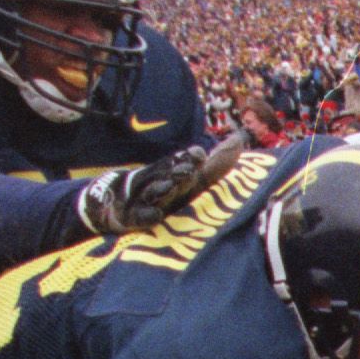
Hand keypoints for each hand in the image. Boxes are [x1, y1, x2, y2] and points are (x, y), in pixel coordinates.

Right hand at [76, 131, 248, 234]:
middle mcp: (160, 184)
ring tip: (171, 186)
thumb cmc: (168, 191)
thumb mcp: (195, 180)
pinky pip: (140, 217)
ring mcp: (144, 200)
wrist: (121, 204)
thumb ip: (217, 163)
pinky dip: (147, 215)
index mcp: (174, 174)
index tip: (199, 155)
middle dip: (179, 172)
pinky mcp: (133, 218)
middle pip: (169, 176)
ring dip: (162, 189)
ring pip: (155, 193)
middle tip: (189, 169)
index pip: (182, 163)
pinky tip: (155, 215)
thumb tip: (239, 140)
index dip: (189, 159)